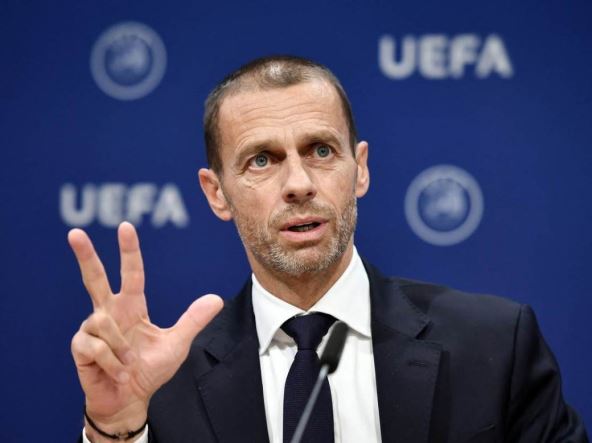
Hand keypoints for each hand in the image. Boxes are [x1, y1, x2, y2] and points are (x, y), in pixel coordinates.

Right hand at [69, 222, 222, 435]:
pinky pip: (97, 347)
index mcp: (132, 307)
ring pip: (103, 323)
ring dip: (122, 349)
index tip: (126, 227)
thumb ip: (193, 321)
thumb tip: (216, 298)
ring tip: (128, 364)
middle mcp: (109, 312)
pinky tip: (116, 373)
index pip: (132, 274)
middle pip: (94, 278)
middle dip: (85, 256)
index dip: (129, 251)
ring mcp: (91, 328)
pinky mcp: (80, 346)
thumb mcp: (177, 345)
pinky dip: (112, 363)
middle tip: (75, 233)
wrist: (129, 400)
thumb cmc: (150, 370)